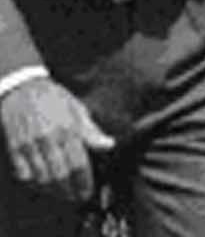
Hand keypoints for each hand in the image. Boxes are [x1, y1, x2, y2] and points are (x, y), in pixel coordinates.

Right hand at [1, 77, 113, 204]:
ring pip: (42, 178)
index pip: (78, 164)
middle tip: (77, 197)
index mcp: (66, 129)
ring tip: (64, 194)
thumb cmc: (53, 98)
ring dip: (54, 191)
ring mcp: (29, 146)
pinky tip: (44, 185)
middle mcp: (47, 139)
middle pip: (59, 176)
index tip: (87, 191)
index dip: (84, 182)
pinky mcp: (15, 150)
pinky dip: (35, 184)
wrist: (22, 89)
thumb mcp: (77, 109)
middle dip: (70, 191)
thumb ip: (91, 131)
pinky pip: (24, 175)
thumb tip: (108, 145)